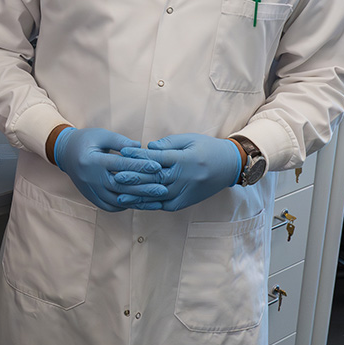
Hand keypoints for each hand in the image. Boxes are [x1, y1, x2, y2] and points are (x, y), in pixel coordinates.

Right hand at [52, 127, 167, 211]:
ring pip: (118, 200)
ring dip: (138, 201)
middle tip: (163, 189)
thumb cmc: (86, 140)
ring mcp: (91, 190)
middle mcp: (91, 178)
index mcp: (93, 161)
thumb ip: (120, 142)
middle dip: (144, 188)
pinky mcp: (92, 198)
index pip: (120, 165)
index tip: (157, 166)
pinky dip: (127, 205)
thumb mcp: (101, 135)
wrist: (65, 153)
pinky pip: (111, 206)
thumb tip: (140, 147)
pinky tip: (141, 203)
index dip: (140, 166)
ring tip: (157, 200)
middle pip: (121, 186)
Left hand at [118, 134, 241, 211]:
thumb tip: (148, 148)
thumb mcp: (189, 139)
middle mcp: (185, 178)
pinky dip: (149, 205)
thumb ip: (168, 144)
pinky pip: (164, 205)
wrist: (229, 166)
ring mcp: (185, 192)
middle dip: (134, 178)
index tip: (123, 152)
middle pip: (155, 179)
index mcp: (185, 159)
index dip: (139, 156)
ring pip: (158, 195)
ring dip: (137, 196)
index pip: (158, 159)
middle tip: (114, 176)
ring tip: (118, 195)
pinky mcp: (185, 202)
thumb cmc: (207, 148)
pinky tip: (135, 204)